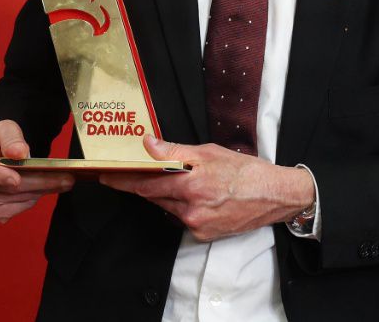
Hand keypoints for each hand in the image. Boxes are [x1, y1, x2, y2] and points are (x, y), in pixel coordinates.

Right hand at [0, 119, 73, 223]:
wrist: (1, 155)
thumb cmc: (1, 141)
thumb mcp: (6, 129)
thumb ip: (11, 138)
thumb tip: (18, 153)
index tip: (15, 179)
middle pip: (6, 189)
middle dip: (38, 182)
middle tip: (65, 178)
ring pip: (16, 200)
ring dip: (41, 191)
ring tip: (63, 181)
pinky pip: (17, 209)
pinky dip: (34, 198)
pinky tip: (46, 187)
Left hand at [99, 134, 313, 241]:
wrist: (274, 196)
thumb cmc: (244, 170)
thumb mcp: (209, 152)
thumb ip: (175, 150)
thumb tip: (149, 144)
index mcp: (190, 184)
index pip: (146, 184)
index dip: (123, 181)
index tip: (104, 177)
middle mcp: (190, 208)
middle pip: (154, 197)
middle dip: (147, 185)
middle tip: (138, 172)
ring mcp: (196, 224)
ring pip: (168, 207)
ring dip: (168, 195)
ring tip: (188, 182)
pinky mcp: (202, 235)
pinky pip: (182, 218)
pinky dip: (183, 207)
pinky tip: (200, 197)